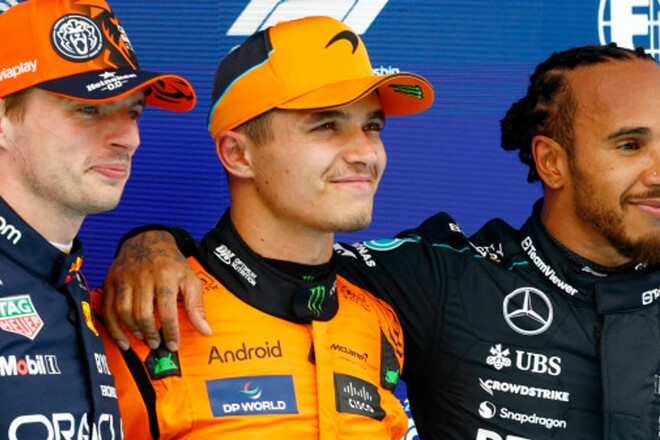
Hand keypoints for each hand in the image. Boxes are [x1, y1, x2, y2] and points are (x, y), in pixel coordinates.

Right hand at [102, 230, 210, 351]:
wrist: (148, 241)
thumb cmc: (171, 264)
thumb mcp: (190, 280)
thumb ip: (196, 307)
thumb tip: (205, 331)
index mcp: (166, 276)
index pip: (167, 310)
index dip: (170, 331)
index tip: (173, 345)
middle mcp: (143, 277)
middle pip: (143, 313)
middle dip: (151, 333)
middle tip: (157, 344)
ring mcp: (124, 279)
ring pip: (124, 311)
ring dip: (133, 331)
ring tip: (144, 339)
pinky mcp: (111, 281)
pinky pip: (108, 309)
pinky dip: (114, 328)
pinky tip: (123, 340)